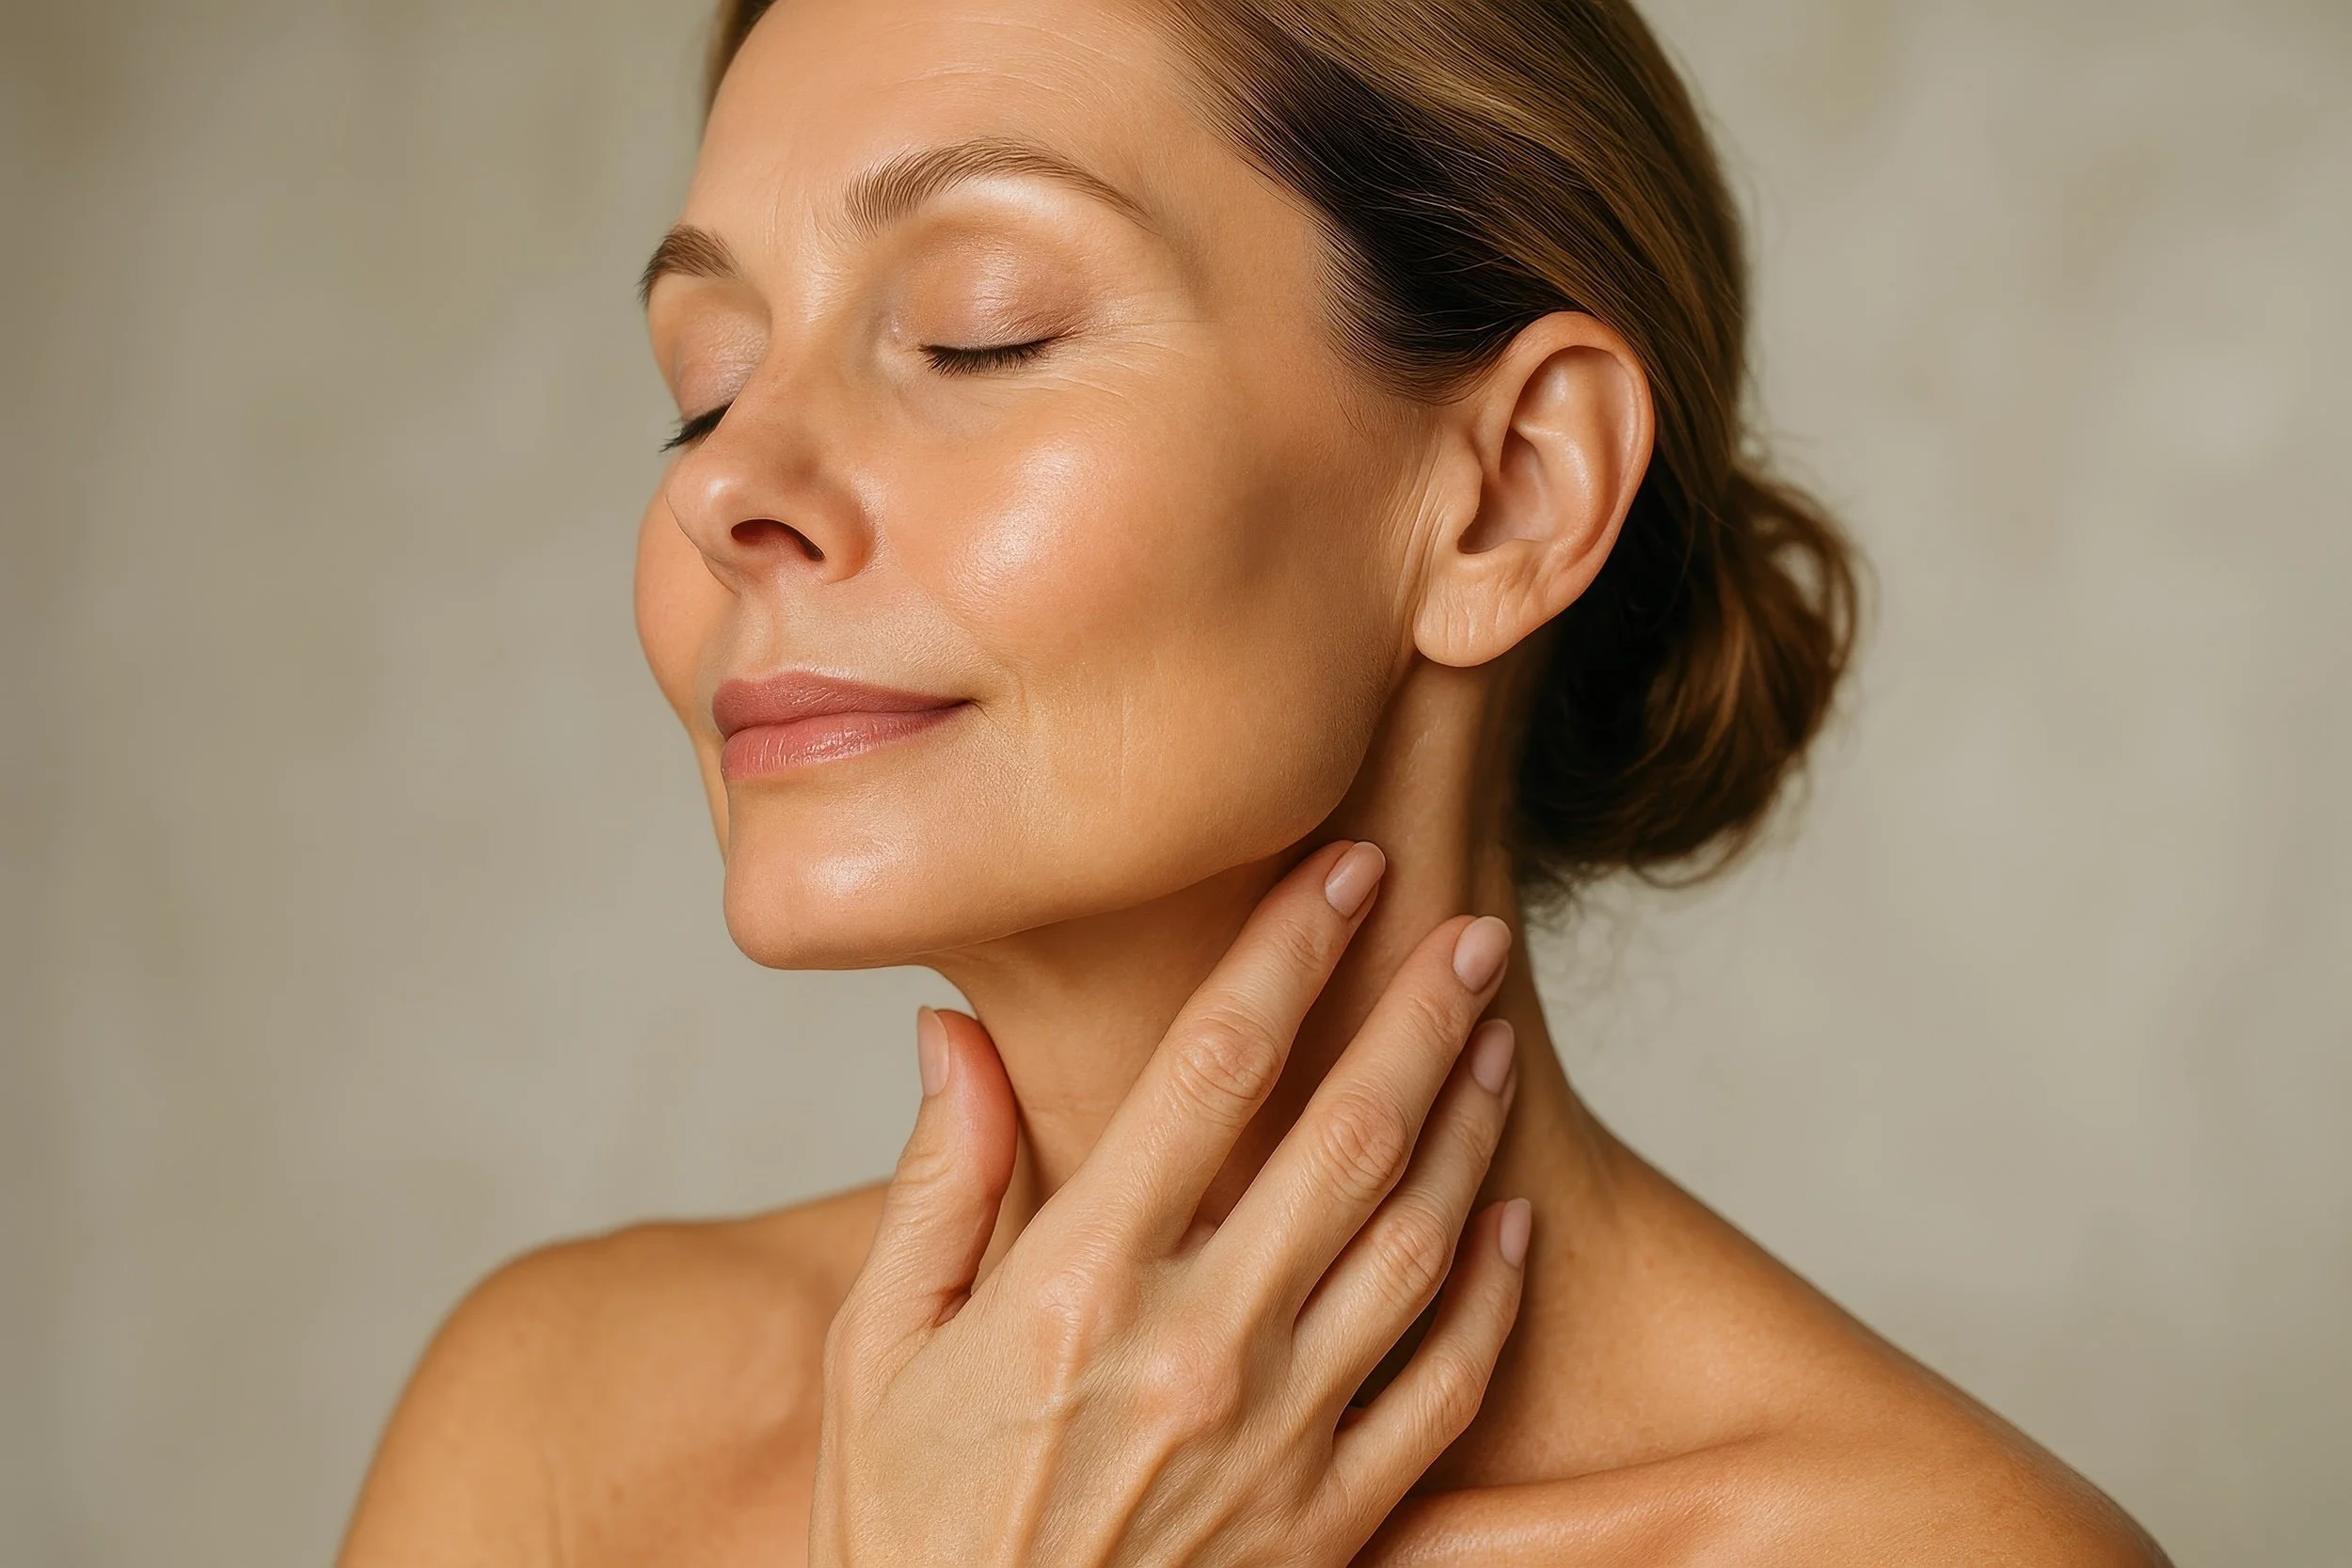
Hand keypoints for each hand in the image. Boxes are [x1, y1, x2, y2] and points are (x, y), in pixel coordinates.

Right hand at [806, 840, 1530, 1567]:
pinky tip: (1508, 1220)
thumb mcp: (874, 1358)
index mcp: (1076, 1286)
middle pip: (1347, 1135)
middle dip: (1418, 1014)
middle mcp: (1196, 1348)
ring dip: (1470, 1129)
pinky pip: (1445, 1387)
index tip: (1342, 869)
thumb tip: (954, 1031)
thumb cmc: (905, 1535)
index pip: (1210, 1068)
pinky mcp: (1334, 1523)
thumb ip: (937, 1185)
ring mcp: (1280, 1439)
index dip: (1287, 950)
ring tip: (1497, 1043)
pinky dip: (1490, 1294)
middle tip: (1469, 931)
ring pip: (1416, 1243)